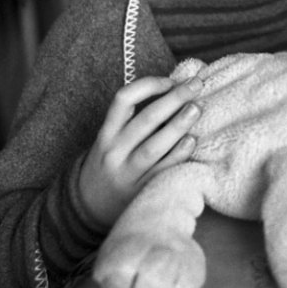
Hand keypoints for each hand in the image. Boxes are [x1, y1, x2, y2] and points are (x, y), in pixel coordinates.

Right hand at [79, 75, 202, 228]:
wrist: (90, 207)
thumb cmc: (110, 162)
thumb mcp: (111, 138)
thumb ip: (133, 118)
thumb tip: (174, 89)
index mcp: (106, 133)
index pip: (123, 100)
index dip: (148, 85)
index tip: (170, 80)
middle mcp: (115, 152)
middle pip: (145, 120)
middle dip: (173, 99)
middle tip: (196, 85)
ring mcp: (128, 174)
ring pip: (154, 146)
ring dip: (178, 125)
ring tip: (196, 108)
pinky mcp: (141, 192)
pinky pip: (162, 171)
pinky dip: (178, 154)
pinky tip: (192, 141)